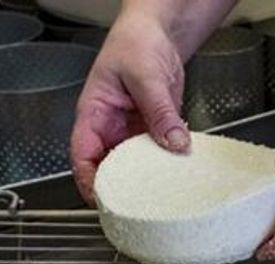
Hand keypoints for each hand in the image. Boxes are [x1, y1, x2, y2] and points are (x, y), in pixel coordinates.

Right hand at [70, 14, 189, 203]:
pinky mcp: (153, 130)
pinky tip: (179, 172)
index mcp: (94, 114)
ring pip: (136, 164)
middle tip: (141, 205)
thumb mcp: (147, 77)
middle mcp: (111, 127)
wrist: (159, 35)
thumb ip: (160, 112)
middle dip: (122, 187)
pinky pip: (158, 152)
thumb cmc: (137, 44)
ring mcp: (132, 130)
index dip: (89, 180)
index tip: (103, 199)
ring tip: (164, 194)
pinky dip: (167, 163)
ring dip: (149, 178)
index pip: (83, 154)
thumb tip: (175, 142)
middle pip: (110, 166)